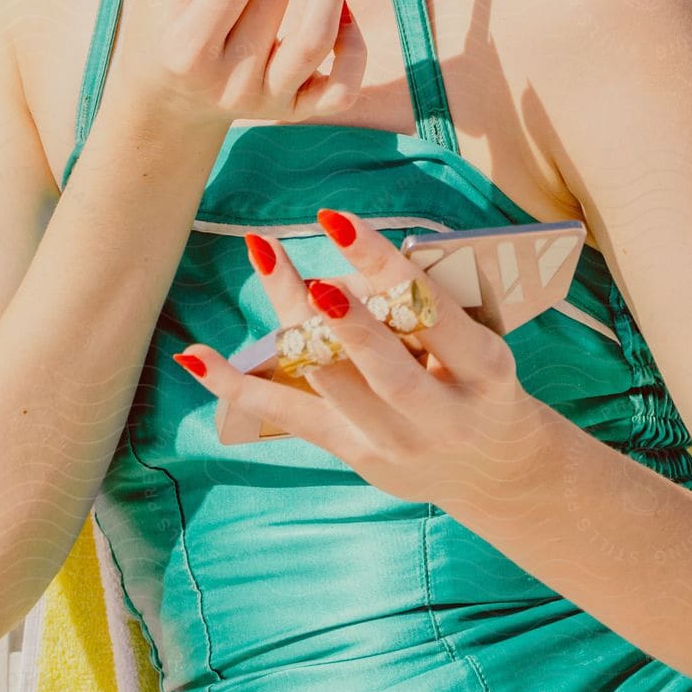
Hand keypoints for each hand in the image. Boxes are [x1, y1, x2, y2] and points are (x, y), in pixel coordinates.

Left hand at [172, 208, 546, 517]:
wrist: (496, 468)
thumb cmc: (481, 378)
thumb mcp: (483, 340)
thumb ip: (430, 306)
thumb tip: (353, 258)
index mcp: (485, 371)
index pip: (432, 315)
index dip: (385, 269)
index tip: (341, 224)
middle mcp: (441, 416)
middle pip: (383, 367)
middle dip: (347, 323)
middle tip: (315, 282)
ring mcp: (394, 442)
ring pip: (332, 386)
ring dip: (294, 327)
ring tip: (268, 264)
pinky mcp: (355, 455)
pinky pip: (289, 416)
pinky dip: (238, 386)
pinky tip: (195, 356)